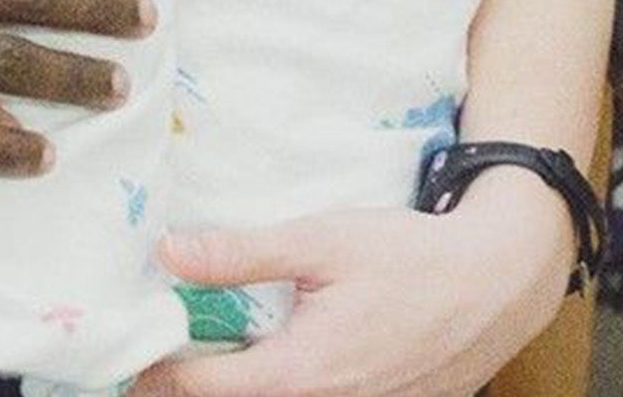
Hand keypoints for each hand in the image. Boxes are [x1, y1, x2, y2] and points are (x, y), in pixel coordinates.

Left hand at [131, 194, 569, 396]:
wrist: (498, 281)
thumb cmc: (408, 256)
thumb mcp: (317, 241)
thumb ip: (240, 252)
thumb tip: (167, 253)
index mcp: (301, 374)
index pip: (202, 388)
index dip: (156, 370)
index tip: (124, 351)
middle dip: (187, 386)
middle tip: (150, 356)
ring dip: (232, 387)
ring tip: (196, 356)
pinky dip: (276, 387)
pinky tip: (259, 356)